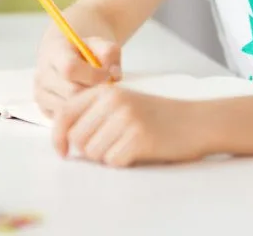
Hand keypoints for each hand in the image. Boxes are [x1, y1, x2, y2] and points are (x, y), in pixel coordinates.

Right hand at [34, 32, 120, 117]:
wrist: (67, 55)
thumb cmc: (85, 50)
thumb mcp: (100, 43)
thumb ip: (110, 52)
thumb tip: (114, 75)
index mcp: (55, 52)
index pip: (69, 68)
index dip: (92, 74)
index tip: (107, 74)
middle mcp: (42, 73)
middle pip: (70, 91)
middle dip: (93, 92)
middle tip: (105, 88)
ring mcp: (41, 93)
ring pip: (68, 108)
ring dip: (87, 104)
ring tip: (96, 94)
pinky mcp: (43, 108)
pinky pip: (64, 118)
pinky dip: (79, 113)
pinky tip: (87, 102)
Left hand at [52, 85, 205, 166]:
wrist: (194, 121)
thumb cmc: (155, 116)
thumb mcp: (123, 102)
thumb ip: (94, 113)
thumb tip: (65, 138)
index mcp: (106, 90)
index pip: (66, 112)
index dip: (58, 136)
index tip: (62, 151)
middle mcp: (114, 101)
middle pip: (77, 138)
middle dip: (89, 150)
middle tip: (111, 146)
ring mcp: (126, 119)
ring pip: (93, 153)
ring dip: (107, 156)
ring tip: (126, 145)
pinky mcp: (139, 138)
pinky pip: (113, 161)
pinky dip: (122, 162)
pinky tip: (137, 151)